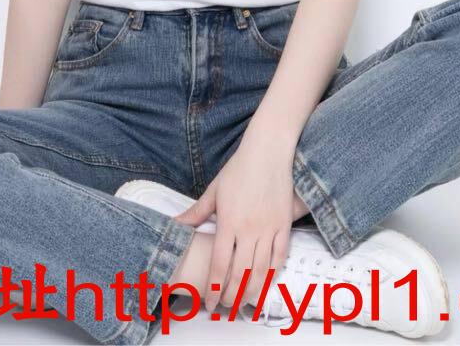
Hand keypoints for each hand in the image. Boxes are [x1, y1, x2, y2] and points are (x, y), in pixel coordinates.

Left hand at [171, 135, 296, 312]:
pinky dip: (272, 273)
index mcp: (229, 222)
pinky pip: (280, 256)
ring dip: (251, 290)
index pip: (220, 265)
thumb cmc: (238, 169)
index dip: (214, 288)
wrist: (268, 152)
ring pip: (261, 270)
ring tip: (243, 303)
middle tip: (225, 308)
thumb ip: (196, 214)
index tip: (209, 302)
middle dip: (231, 296)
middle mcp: (249, 229)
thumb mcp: (214, 191)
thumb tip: (175, 225)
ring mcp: (269, 228)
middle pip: (240, 273)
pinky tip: (264, 282)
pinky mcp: (284, 225)